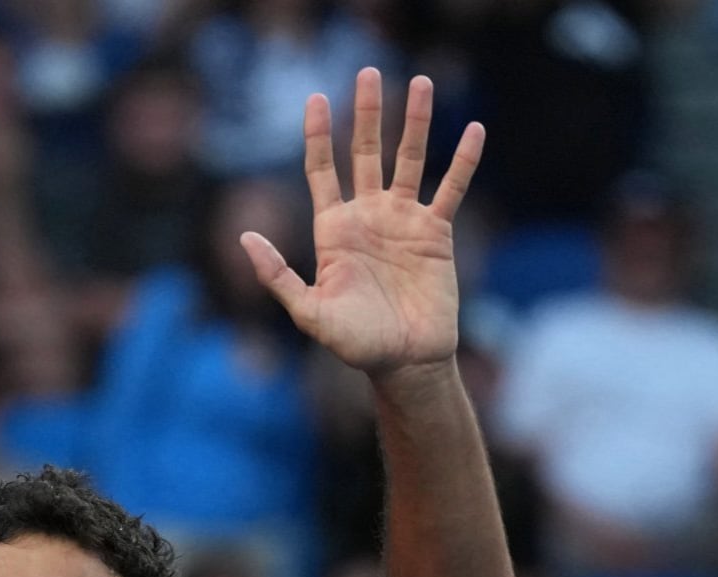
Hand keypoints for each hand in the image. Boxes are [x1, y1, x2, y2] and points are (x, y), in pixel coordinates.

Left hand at [243, 69, 483, 376]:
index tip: (316, 98)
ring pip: (409, 160)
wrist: (405, 361)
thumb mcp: (308, 312)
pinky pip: (451, 188)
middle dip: (366, 114)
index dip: (318, 135)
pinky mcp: (437, 232)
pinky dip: (463, 160)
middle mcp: (368, 217)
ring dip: (414, 122)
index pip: (322, 170)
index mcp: (333, 230)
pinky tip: (473, 129)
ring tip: (419, 82)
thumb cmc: (355, 343)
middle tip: (367, 73)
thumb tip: (245, 237)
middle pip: (366, 153)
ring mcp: (403, 220)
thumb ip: (277, 275)